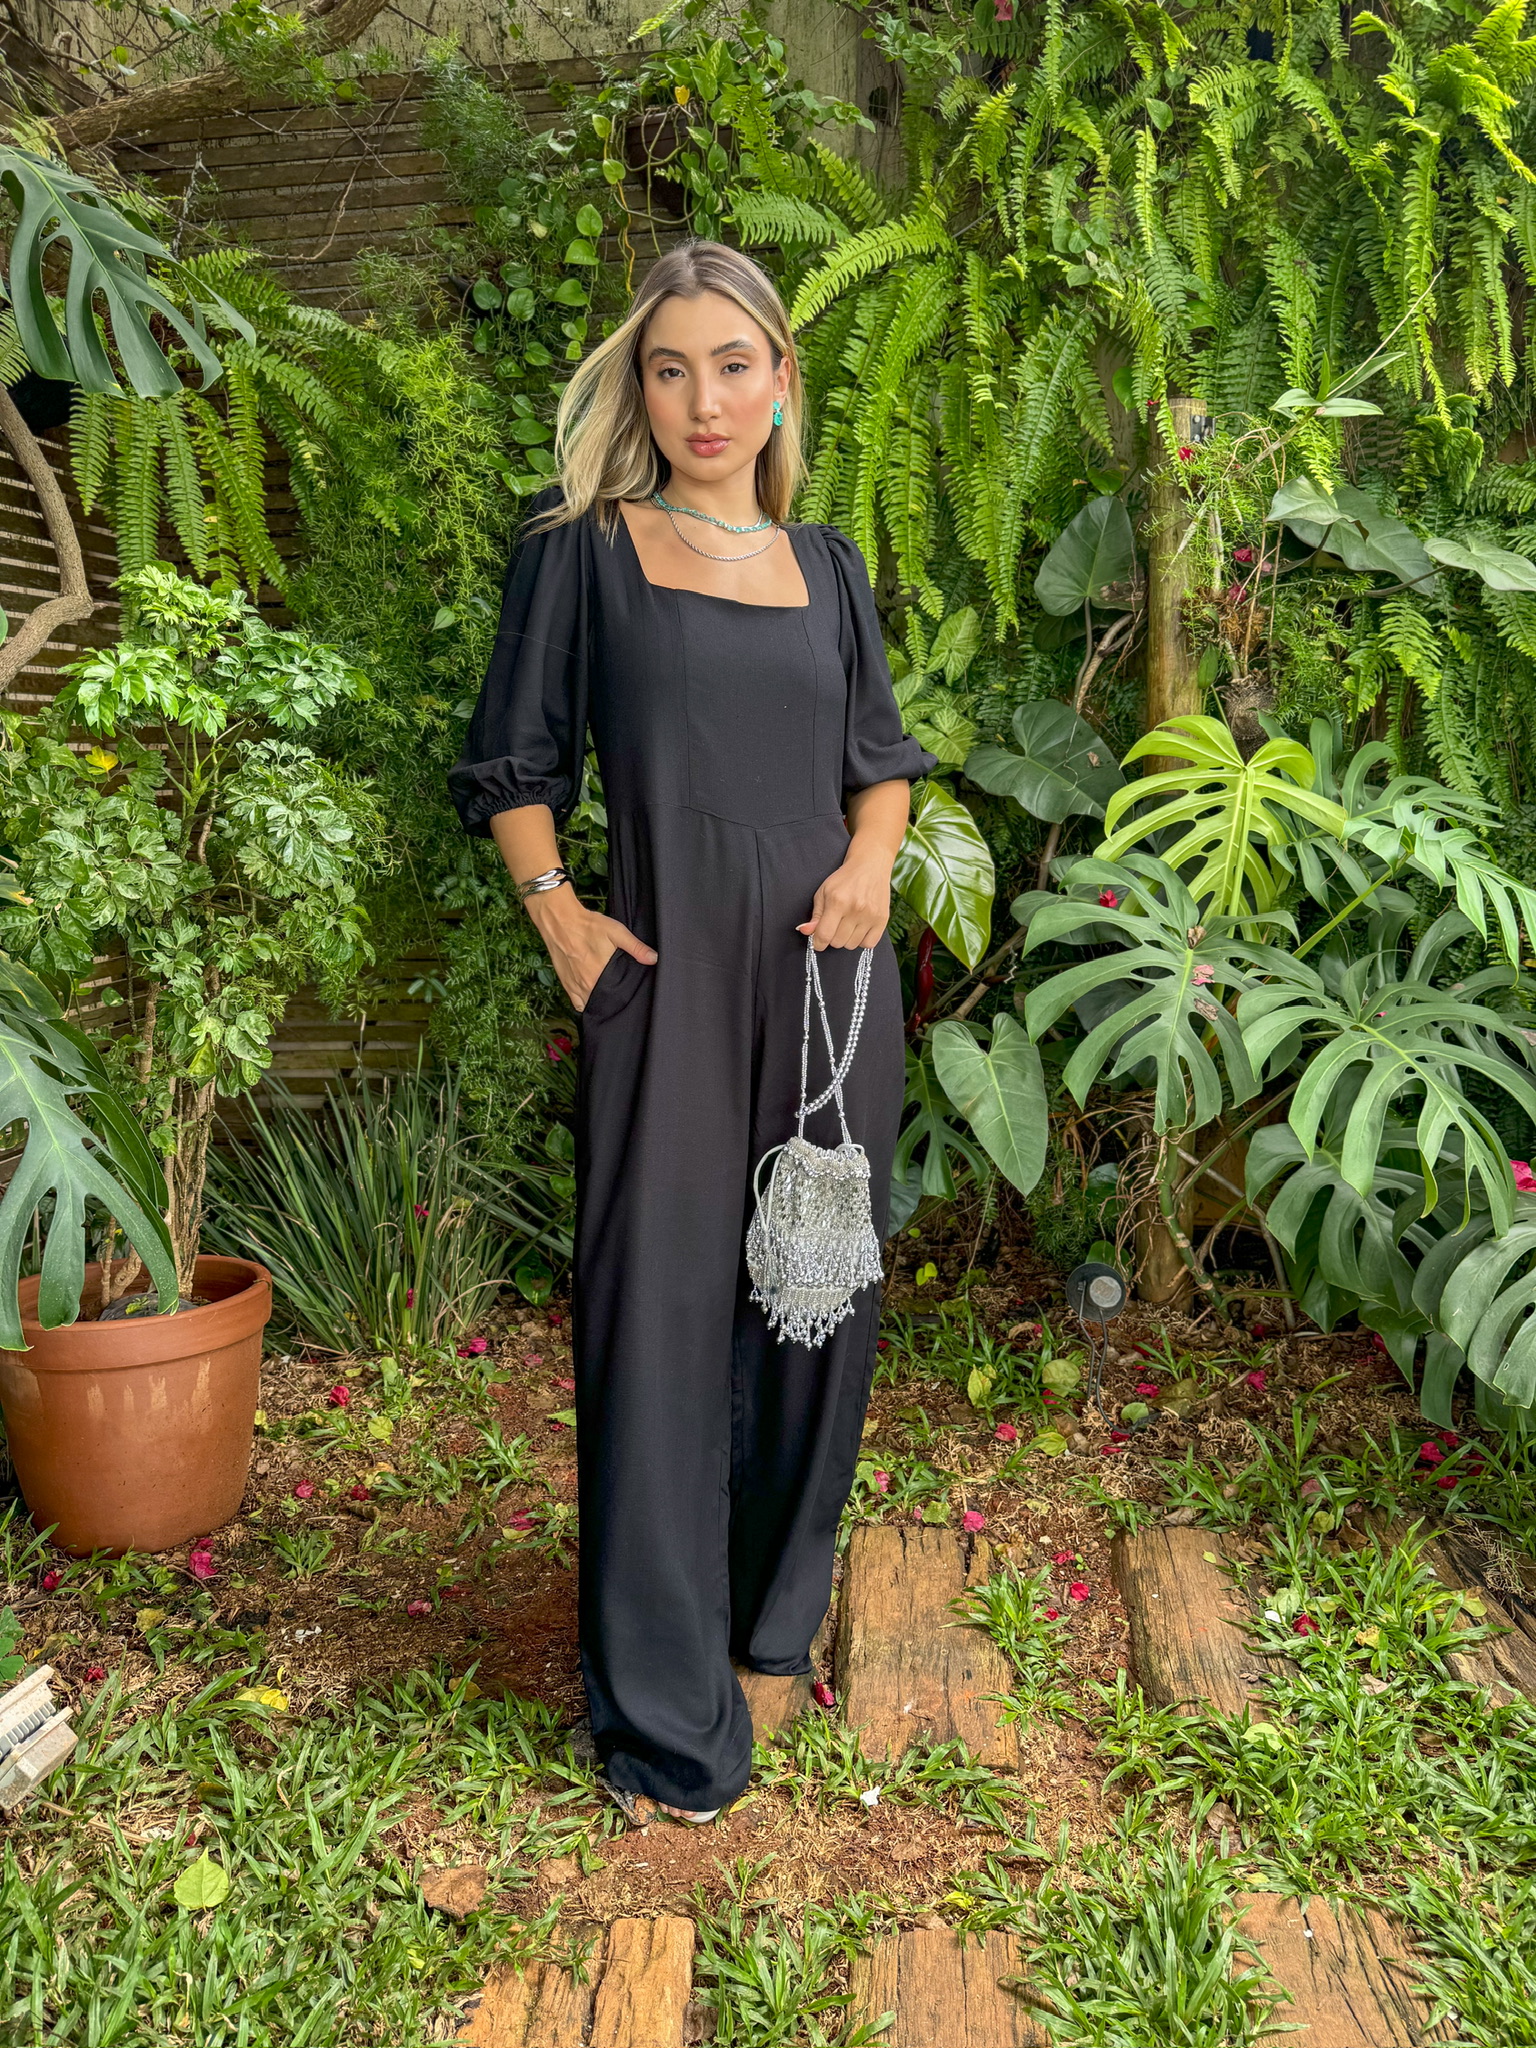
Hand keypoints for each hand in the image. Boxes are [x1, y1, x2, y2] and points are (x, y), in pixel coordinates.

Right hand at [527, 891, 656, 1009]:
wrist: (560, 920)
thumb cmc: (588, 926)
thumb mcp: (617, 932)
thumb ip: (636, 947)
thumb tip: (654, 959)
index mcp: (599, 976)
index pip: (616, 997)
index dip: (624, 996)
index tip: (629, 991)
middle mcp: (586, 985)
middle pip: (604, 1002)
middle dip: (613, 999)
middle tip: (619, 990)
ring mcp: (574, 986)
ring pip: (590, 1004)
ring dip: (599, 1001)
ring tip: (607, 993)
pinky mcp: (565, 983)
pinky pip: (577, 1003)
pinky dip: (585, 1002)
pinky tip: (592, 994)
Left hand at [797, 845, 892, 950]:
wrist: (870, 865)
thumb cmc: (845, 879)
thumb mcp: (824, 892)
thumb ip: (815, 915)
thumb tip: (805, 931)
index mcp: (837, 901)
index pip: (824, 935)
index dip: (817, 943)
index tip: (817, 942)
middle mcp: (855, 909)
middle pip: (837, 942)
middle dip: (832, 937)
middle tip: (835, 925)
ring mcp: (871, 915)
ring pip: (852, 945)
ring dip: (846, 939)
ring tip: (848, 924)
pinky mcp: (883, 919)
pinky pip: (868, 944)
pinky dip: (861, 941)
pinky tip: (859, 929)